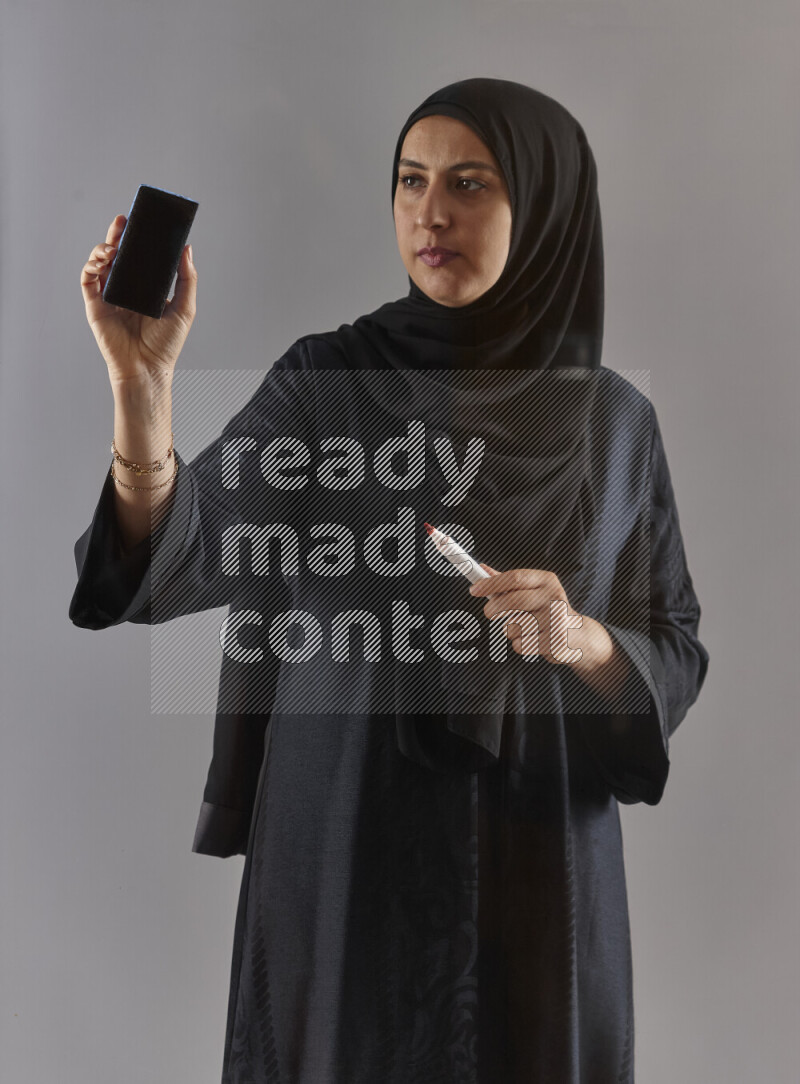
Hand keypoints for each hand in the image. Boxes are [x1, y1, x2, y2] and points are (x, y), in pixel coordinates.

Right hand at [80, 214, 196, 385]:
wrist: (147, 368)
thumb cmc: (166, 345)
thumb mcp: (184, 308)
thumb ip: (187, 278)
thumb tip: (187, 248)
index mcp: (146, 289)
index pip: (140, 258)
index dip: (138, 239)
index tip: (142, 222)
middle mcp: (126, 290)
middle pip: (118, 255)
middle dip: (118, 235)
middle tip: (123, 221)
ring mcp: (109, 296)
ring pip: (100, 263)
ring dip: (103, 248)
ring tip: (113, 246)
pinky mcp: (95, 306)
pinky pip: (88, 279)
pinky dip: (92, 265)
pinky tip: (103, 259)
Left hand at [468, 564, 583, 662]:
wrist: (577, 636)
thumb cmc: (547, 610)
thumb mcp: (531, 591)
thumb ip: (506, 582)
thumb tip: (481, 569)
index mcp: (547, 580)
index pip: (515, 577)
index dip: (491, 583)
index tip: (473, 589)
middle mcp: (554, 597)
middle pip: (512, 600)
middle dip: (493, 608)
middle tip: (488, 613)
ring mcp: (556, 620)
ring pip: (513, 626)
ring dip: (511, 630)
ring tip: (526, 628)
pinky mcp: (555, 641)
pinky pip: (520, 644)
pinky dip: (520, 644)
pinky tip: (534, 640)